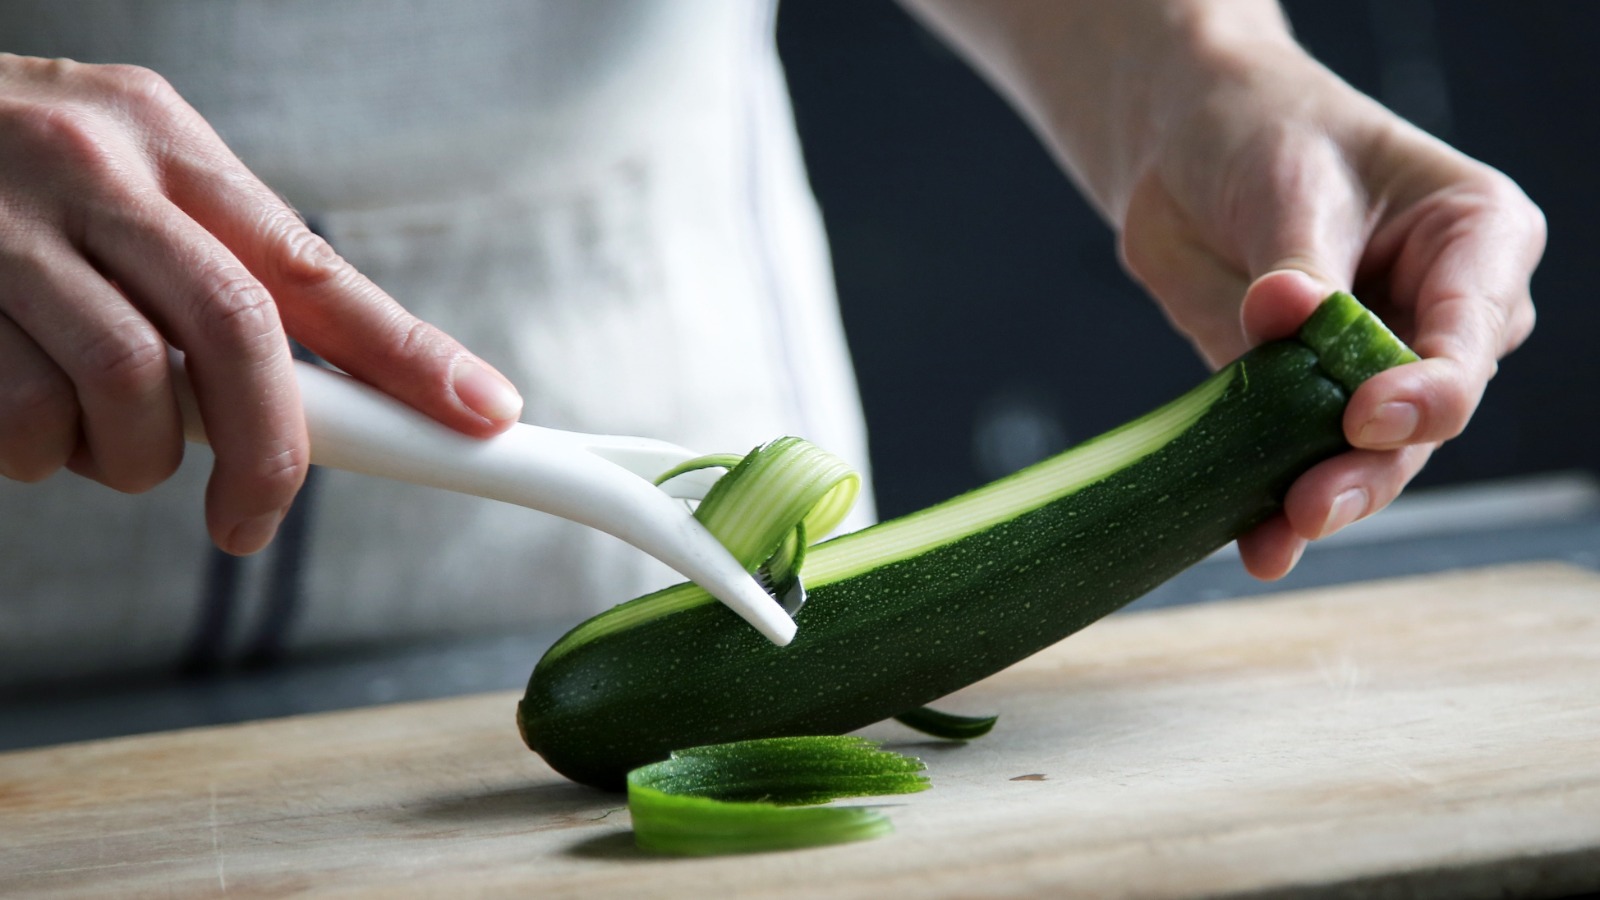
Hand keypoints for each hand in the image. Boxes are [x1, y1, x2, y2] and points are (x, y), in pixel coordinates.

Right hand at [0, 54, 522, 553]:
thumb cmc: (7, 179)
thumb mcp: (124, 183)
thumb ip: (216, 269)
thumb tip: (342, 394)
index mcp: (164, 142)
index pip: (313, 267)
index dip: (409, 353)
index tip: (481, 417)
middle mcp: (91, 168)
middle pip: (237, 333)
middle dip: (269, 450)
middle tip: (250, 519)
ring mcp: (2, 230)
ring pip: (126, 388)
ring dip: (131, 455)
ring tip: (101, 437)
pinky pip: (22, 419)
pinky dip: (40, 452)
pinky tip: (24, 419)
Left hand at [1119, 43, 1543, 577]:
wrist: (1187, 149)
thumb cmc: (1267, 137)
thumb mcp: (1291, 182)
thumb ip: (1297, 264)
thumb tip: (1284, 313)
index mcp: (1478, 241)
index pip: (1469, 334)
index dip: (1427, 389)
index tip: (1366, 416)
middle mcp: (1442, 318)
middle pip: (1425, 415)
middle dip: (1370, 466)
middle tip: (1312, 504)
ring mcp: (1375, 368)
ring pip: (1369, 454)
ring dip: (1323, 498)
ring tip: (1277, 534)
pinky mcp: (1301, 401)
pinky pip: (1295, 459)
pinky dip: (1272, 502)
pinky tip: (1255, 544)